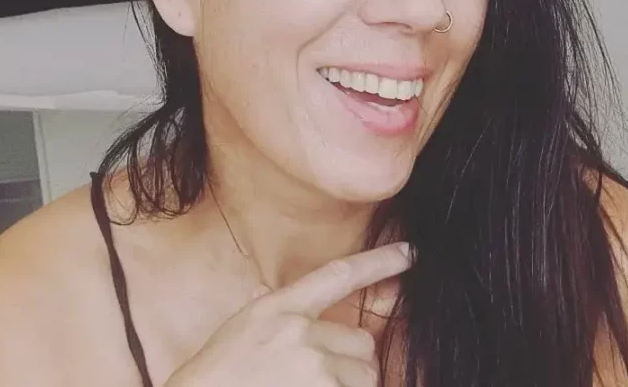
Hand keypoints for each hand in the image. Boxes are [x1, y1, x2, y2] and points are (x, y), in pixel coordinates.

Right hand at [165, 242, 412, 386]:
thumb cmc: (217, 379)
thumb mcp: (246, 332)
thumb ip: (284, 321)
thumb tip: (322, 325)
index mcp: (277, 309)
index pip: (339, 275)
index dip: (379, 262)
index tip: (410, 253)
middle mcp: (299, 332)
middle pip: (363, 342)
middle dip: (350, 363)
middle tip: (315, 379)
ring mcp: (313, 366)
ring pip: (366, 375)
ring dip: (349, 386)